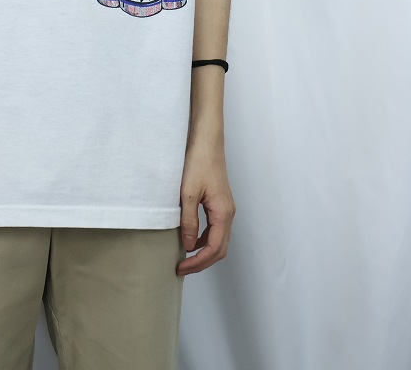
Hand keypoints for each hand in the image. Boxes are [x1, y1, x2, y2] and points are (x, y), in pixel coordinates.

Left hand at [176, 139, 235, 275]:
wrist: (207, 142)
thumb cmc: (198, 162)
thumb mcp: (188, 193)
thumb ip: (188, 221)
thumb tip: (188, 246)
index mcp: (223, 213)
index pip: (214, 248)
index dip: (198, 262)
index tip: (181, 268)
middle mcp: (229, 213)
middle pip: (220, 249)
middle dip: (202, 262)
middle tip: (182, 268)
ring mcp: (226, 208)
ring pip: (219, 240)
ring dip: (204, 252)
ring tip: (184, 258)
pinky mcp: (220, 203)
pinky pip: (215, 228)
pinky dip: (204, 239)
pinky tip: (190, 238)